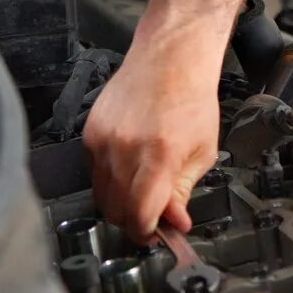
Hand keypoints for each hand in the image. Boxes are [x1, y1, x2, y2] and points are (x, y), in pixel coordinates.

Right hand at [82, 37, 219, 242]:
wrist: (170, 58)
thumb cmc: (190, 97)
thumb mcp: (202, 151)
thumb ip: (183, 191)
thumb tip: (174, 223)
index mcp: (158, 154)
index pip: (139, 214)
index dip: (147, 233)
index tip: (155, 234)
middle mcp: (125, 148)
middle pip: (116, 210)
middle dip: (134, 220)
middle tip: (153, 215)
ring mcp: (102, 140)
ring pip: (101, 195)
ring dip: (120, 203)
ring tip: (142, 190)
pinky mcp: (89, 133)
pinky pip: (93, 173)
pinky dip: (109, 180)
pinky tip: (129, 167)